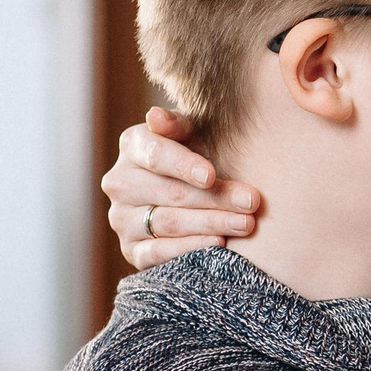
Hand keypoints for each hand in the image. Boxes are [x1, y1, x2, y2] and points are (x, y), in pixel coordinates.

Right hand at [103, 108, 261, 269]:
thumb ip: (177, 123)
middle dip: (215, 198)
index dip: (183, 165)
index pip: (155, 155)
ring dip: (211, 224)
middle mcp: (120, 182)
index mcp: (133, 145)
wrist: (192, 188)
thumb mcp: (192, 132)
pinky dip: (189, 249)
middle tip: (251, 203)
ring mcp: (122, 219)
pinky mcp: (131, 251)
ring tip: (245, 223)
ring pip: (168, 223)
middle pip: (169, 193)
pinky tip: (218, 243)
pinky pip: (157, 254)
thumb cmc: (197, 154)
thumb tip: (155, 117)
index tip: (210, 176)